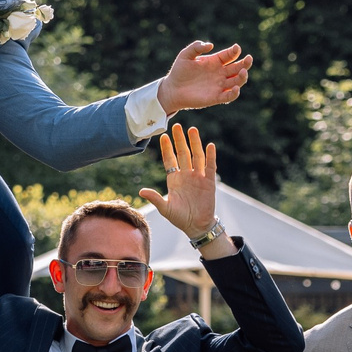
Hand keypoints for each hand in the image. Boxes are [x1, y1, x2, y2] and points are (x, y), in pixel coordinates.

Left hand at [140, 125, 220, 243]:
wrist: (196, 226)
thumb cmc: (179, 218)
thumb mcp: (165, 209)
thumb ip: (155, 198)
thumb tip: (141, 191)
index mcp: (174, 179)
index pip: (169, 160)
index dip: (166, 148)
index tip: (163, 136)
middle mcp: (186, 175)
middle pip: (183, 153)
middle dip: (180, 140)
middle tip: (177, 125)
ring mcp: (198, 177)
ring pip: (196, 156)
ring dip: (195, 143)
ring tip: (193, 130)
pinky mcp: (209, 182)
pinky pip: (209, 167)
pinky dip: (210, 156)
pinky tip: (210, 146)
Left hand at [155, 40, 250, 113]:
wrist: (172, 89)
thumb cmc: (179, 71)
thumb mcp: (185, 55)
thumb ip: (196, 47)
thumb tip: (210, 45)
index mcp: (215, 61)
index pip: (230, 55)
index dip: (235, 51)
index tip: (236, 48)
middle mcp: (220, 73)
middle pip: (238, 67)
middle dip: (245, 63)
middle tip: (249, 59)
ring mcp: (219, 85)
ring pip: (237, 81)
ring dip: (242, 77)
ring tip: (243, 72)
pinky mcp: (216, 97)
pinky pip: (229, 96)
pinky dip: (234, 93)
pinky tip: (236, 88)